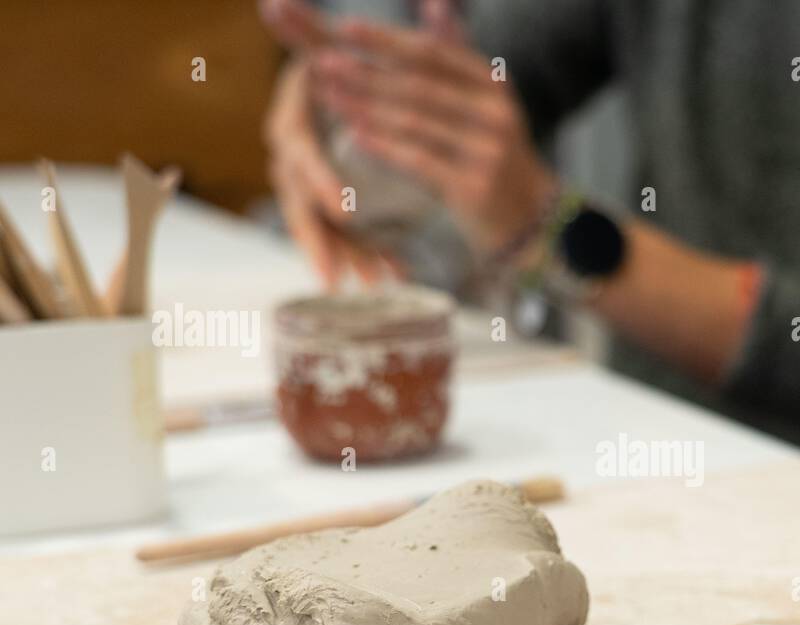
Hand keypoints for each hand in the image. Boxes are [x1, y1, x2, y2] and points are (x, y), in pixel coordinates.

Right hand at [261, 3, 391, 287]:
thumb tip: (274, 1)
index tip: (345, 208)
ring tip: (374, 284)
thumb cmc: (343, 63)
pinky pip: (342, 238)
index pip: (299, 154)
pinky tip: (388, 276)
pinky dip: (363, 256)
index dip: (320, 180)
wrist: (349, 84)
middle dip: (322, 242)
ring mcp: (308, 188)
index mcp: (292, 120)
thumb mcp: (331, 49)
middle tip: (338, 276)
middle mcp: (292, 158)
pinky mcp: (328, 207)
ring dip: (346, 258)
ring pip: (322, 230)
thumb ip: (309, 33)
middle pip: (300, 205)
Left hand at [311, 0, 557, 253]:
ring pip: (415, 121)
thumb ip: (455, 54)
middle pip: (418, 84)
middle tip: (322, 61)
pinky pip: (420, 160)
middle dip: (366, 72)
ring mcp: (488, 150)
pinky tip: (354, 136)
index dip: (387, 39)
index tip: (345, 28)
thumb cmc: (490, 152)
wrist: (528, 215)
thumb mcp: (482, 99)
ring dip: (366, 107)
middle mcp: (494, 111)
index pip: (432, 52)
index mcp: (492, 83)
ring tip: (327, 96)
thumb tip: (434, 2)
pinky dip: (384, 146)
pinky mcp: (475, 186)